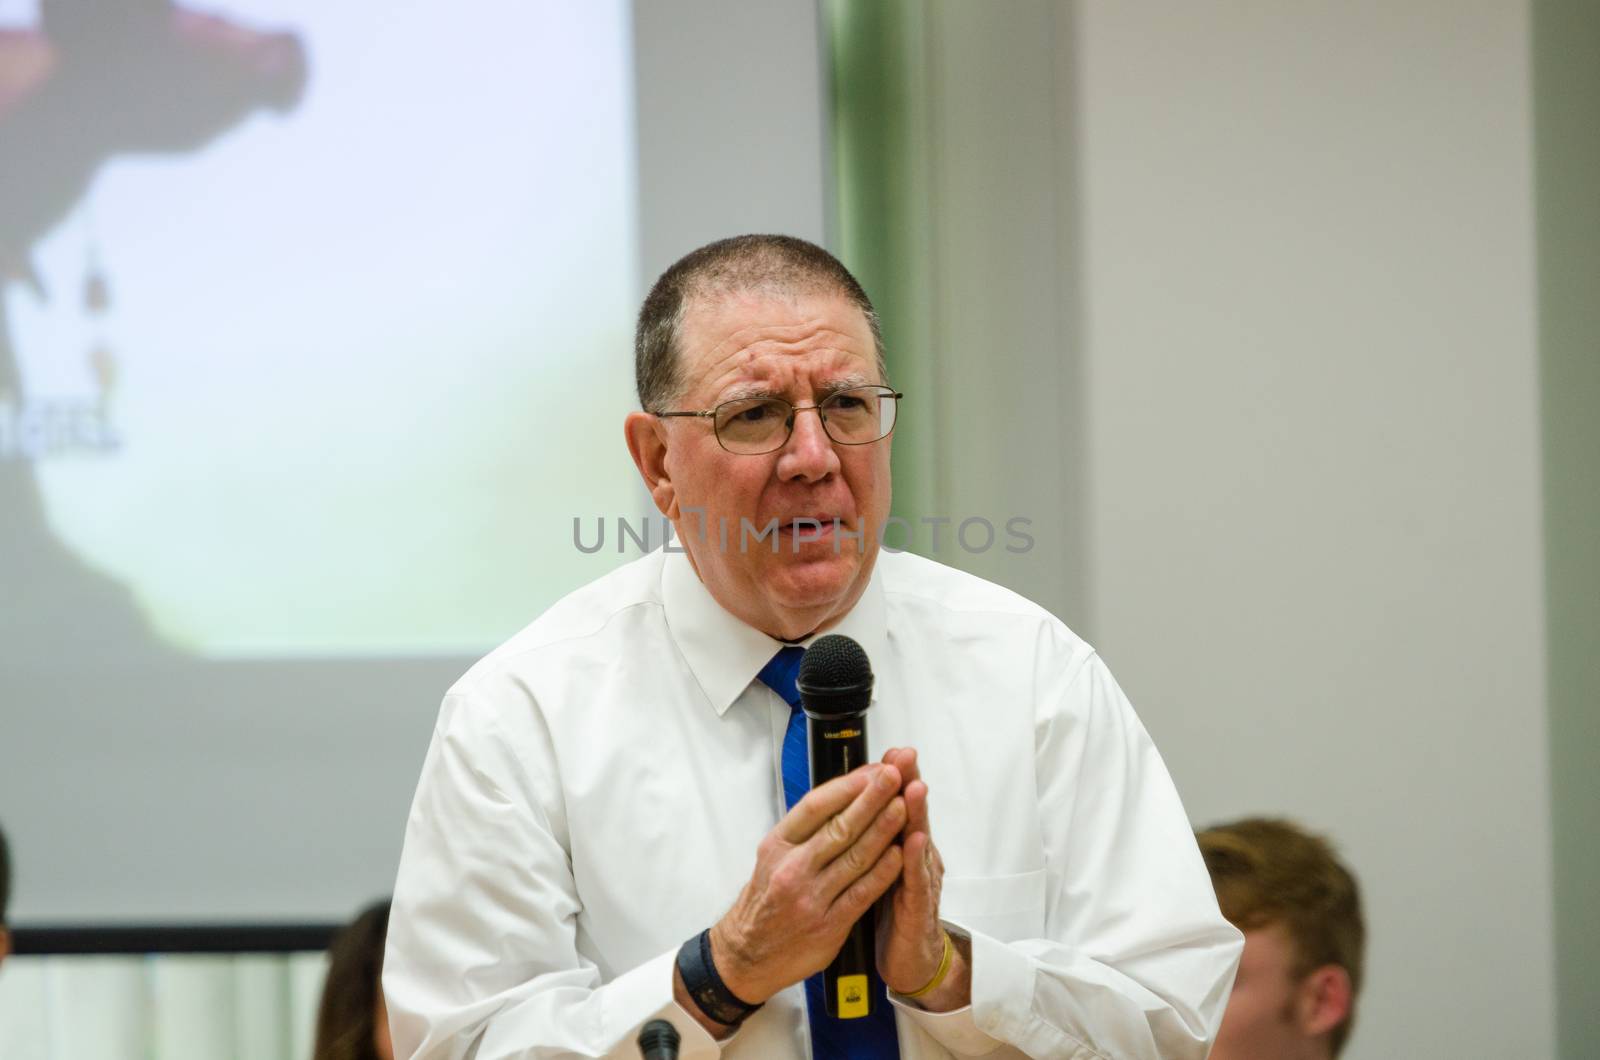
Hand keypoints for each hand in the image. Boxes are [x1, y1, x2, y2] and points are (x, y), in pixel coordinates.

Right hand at [706, 763, 906, 1009]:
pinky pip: (861, 893)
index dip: (848, 785)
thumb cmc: (766, 901)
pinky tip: (899, 854)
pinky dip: (882, 872)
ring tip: (904, 806)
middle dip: (871, 798)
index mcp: (778, 845)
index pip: (816, 806)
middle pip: (840, 827)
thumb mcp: (772, 856)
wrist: (747, 954)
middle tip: (894, 775)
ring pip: (855, 856)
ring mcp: (811, 897)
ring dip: (883, 829)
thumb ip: (805, 831)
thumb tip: (843, 795)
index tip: (872, 769)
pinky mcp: (828, 925)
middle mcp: (793, 868)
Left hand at [876, 747, 969, 1010]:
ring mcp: (921, 881)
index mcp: (902, 846)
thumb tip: (856, 804)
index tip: (890, 750)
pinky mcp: (919, 909)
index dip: (894, 778)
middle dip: (907, 782)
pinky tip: (914, 842)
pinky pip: (917, 882)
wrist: (909, 960)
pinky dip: (915, 860)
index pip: (898, 805)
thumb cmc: (892, 912)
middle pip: (912, 814)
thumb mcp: (879, 867)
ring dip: (917, 813)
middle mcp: (916, 857)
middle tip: (905, 755)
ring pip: (919, 841)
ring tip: (914, 786)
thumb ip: (874, 837)